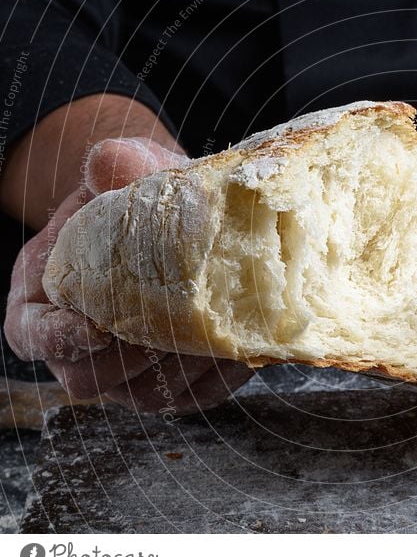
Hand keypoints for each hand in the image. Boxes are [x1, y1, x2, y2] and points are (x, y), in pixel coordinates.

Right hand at [4, 138, 253, 416]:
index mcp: (48, 298)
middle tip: (170, 329)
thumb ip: (117, 167)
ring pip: (148, 394)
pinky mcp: (183, 381)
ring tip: (215, 337)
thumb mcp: (128, 173)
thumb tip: (112, 161)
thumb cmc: (141, 196)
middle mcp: (86, 344)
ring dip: (181, 370)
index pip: (32, 334)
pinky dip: (220, 376)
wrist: (188, 213)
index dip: (56, 338)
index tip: (93, 328)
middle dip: (130, 358)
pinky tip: (243, 348)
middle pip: (92, 377)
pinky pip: (197, 394)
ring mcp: (135, 369)